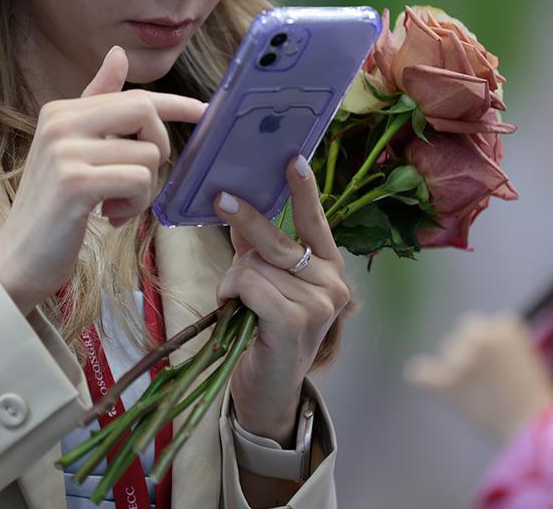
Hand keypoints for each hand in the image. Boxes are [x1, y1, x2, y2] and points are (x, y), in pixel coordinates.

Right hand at [0, 46, 206, 314]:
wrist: (18, 259)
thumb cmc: (54, 209)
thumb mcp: (74, 150)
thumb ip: (98, 106)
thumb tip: (117, 54)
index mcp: (61, 111)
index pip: (133, 95)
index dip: (174, 103)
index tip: (204, 111)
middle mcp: (60, 122)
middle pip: (145, 111)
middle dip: (159, 147)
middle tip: (139, 180)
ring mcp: (65, 150)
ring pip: (147, 154)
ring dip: (145, 190)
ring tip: (116, 206)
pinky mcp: (74, 182)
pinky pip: (138, 180)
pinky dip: (136, 205)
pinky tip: (111, 217)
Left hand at [215, 156, 350, 445]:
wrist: (266, 393)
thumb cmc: (264, 336)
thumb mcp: (264, 287)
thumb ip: (257, 251)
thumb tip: (237, 208)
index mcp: (328, 270)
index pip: (316, 222)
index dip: (304, 190)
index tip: (293, 158)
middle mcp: (332, 284)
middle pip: (277, 239)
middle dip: (244, 218)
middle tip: (221, 198)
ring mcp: (319, 305)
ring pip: (254, 264)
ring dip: (233, 281)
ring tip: (236, 305)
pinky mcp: (296, 321)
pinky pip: (249, 284)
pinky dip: (231, 294)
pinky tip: (235, 313)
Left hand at [405, 312, 552, 444]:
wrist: (536, 431)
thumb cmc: (539, 403)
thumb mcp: (528, 363)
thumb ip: (502, 350)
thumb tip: (477, 354)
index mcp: (506, 328)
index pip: (493, 324)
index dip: (496, 344)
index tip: (502, 362)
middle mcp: (482, 337)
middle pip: (468, 328)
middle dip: (473, 345)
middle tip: (484, 372)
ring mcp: (462, 358)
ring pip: (448, 350)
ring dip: (456, 363)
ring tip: (476, 391)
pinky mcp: (448, 382)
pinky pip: (421, 373)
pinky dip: (421, 377)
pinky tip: (419, 380)